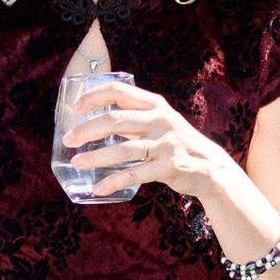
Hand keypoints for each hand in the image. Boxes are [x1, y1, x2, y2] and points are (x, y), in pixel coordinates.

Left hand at [59, 79, 236, 200]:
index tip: (75, 108)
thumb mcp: (159, 122)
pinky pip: (135, 174)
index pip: (119, 92)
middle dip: (86, 130)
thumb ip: (133, 118)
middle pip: (115, 120)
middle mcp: (160, 120)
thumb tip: (94, 120)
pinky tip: (98, 188)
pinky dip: (114, 181)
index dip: (93, 97)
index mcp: (155, 105)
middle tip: (68, 140)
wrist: (211, 167)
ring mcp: (165, 144)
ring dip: (95, 157)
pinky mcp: (168, 166)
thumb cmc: (176, 143)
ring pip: (122, 149)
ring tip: (76, 163)